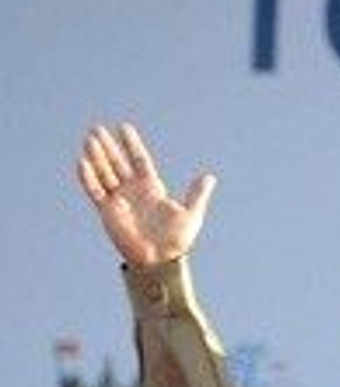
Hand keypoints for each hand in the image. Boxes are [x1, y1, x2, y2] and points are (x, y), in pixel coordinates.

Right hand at [76, 123, 216, 267]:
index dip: (131, 144)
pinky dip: (88, 177)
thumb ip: (197, 194)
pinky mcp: (108, 211)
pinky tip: (83, 162)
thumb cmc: (177, 239)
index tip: (124, 126)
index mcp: (152, 187)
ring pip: (104, 173)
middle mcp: (133, 190)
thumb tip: (209, 177)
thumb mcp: (191, 213)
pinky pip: (95, 191)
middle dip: (108, 147)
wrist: (161, 259)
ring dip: (96, 156)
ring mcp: (119, 199)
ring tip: (89, 139)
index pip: (139, 159)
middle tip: (97, 128)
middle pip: (117, 163)